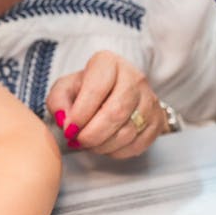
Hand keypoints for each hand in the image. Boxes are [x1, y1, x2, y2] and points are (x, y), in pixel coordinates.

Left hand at [46, 51, 168, 159]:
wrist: (113, 92)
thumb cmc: (86, 89)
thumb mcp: (65, 88)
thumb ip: (58, 101)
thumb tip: (64, 120)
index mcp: (108, 63)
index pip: (97, 89)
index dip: (81, 114)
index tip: (69, 128)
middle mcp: (134, 77)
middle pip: (116, 112)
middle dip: (92, 134)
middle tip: (77, 140)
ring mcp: (150, 99)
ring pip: (128, 131)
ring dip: (103, 145)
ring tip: (89, 143)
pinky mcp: (157, 120)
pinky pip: (138, 144)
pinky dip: (117, 151)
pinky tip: (105, 145)